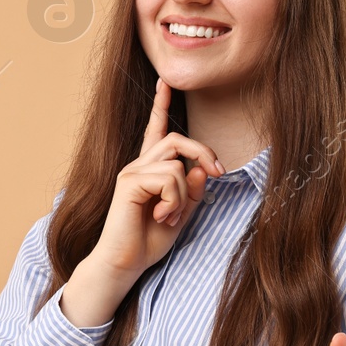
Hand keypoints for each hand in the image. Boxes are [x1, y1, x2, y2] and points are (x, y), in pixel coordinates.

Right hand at [90, 76, 222, 280]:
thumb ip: (192, 191)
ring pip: (177, 164)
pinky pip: (168, 179)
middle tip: (221, 173)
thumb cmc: (148, 241)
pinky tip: (162, 216)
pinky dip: (175, 200)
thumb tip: (201, 169)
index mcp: (149, 171)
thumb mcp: (181, 214)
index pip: (155, 131)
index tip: (164, 82)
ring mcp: (131, 173)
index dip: (160, 105)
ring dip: (184, 194)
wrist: (124, 264)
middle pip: (177, 140)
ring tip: (171, 216)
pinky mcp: (129, 183)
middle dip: (204, 152)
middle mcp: (138, 166)